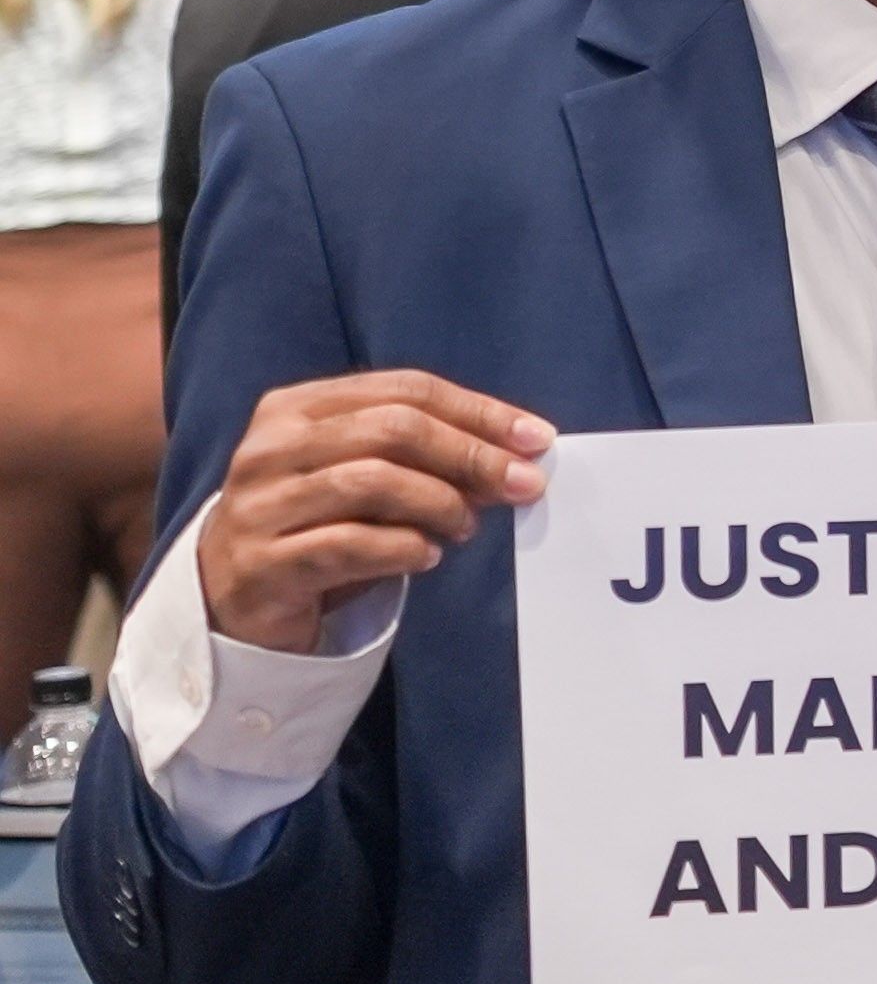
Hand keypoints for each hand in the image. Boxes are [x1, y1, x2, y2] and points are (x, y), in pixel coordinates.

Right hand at [191, 371, 549, 653]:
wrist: (233, 592)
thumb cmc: (317, 521)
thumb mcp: (367, 476)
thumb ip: (428, 458)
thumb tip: (517, 457)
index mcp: (295, 408)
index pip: (404, 390)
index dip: (478, 411)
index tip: (537, 439)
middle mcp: (269, 448)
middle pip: (393, 430)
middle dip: (472, 455)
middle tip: (522, 486)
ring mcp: (258, 506)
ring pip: (370, 482)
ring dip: (440, 503)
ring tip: (466, 526)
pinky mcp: (261, 565)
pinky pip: (347, 545)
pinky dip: (403, 548)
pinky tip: (426, 555)